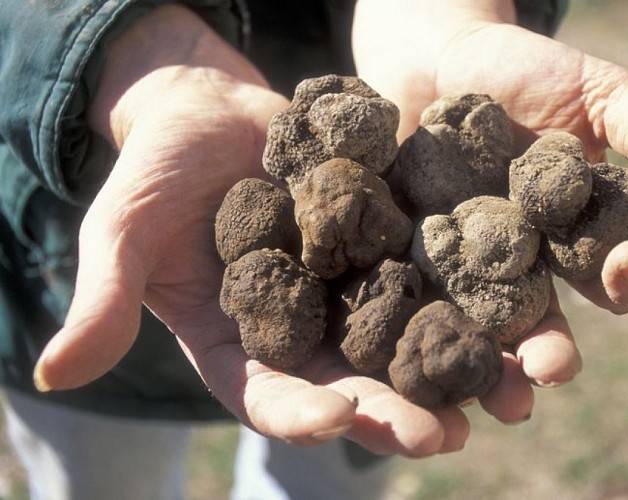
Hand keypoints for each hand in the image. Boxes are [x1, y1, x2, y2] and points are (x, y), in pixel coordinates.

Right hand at [32, 6, 467, 456]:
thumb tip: (53, 374)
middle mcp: (306, 330)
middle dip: (394, 409)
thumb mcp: (124, 229)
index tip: (334, 420)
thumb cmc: (160, 170)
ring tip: (500, 395)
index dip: (300, 412)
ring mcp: (353, 289)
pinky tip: (510, 311)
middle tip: (440, 434)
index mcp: (242, 345)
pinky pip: (432, 272)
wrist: (216, 113)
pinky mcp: (390, 243)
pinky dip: (468, 294)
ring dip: (452, 370)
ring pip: (406, 341)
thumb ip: (103, 297)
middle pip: (353, 381)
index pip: (270, 394)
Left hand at [353, 0, 627, 389]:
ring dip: (487, 363)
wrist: (441, 60)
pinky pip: (414, 294)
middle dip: (548, 349)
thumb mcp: (597, 93)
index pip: (611, 271)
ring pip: (478, 326)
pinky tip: (410, 347)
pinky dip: (416, 323)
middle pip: (541, 319)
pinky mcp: (411, 257)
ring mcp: (463, 266)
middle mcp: (523, 263)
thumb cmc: (530, 70)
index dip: (627, 276)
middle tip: (549, 371)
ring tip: (491, 394)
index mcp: (577, 236)